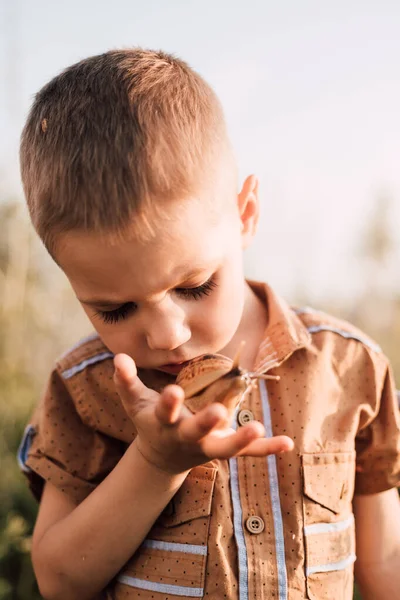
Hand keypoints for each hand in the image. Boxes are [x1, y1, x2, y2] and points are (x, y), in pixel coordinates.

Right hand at [114, 353, 293, 474]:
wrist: (162, 457)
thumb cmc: (150, 420)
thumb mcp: (135, 403)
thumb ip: (126, 380)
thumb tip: (119, 355)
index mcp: (165, 424)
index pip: (165, 413)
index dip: (168, 403)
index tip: (173, 391)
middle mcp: (186, 437)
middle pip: (196, 433)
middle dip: (205, 423)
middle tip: (219, 412)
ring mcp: (207, 446)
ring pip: (225, 448)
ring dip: (242, 440)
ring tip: (257, 427)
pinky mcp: (224, 449)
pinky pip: (248, 453)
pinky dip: (266, 449)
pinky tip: (287, 442)